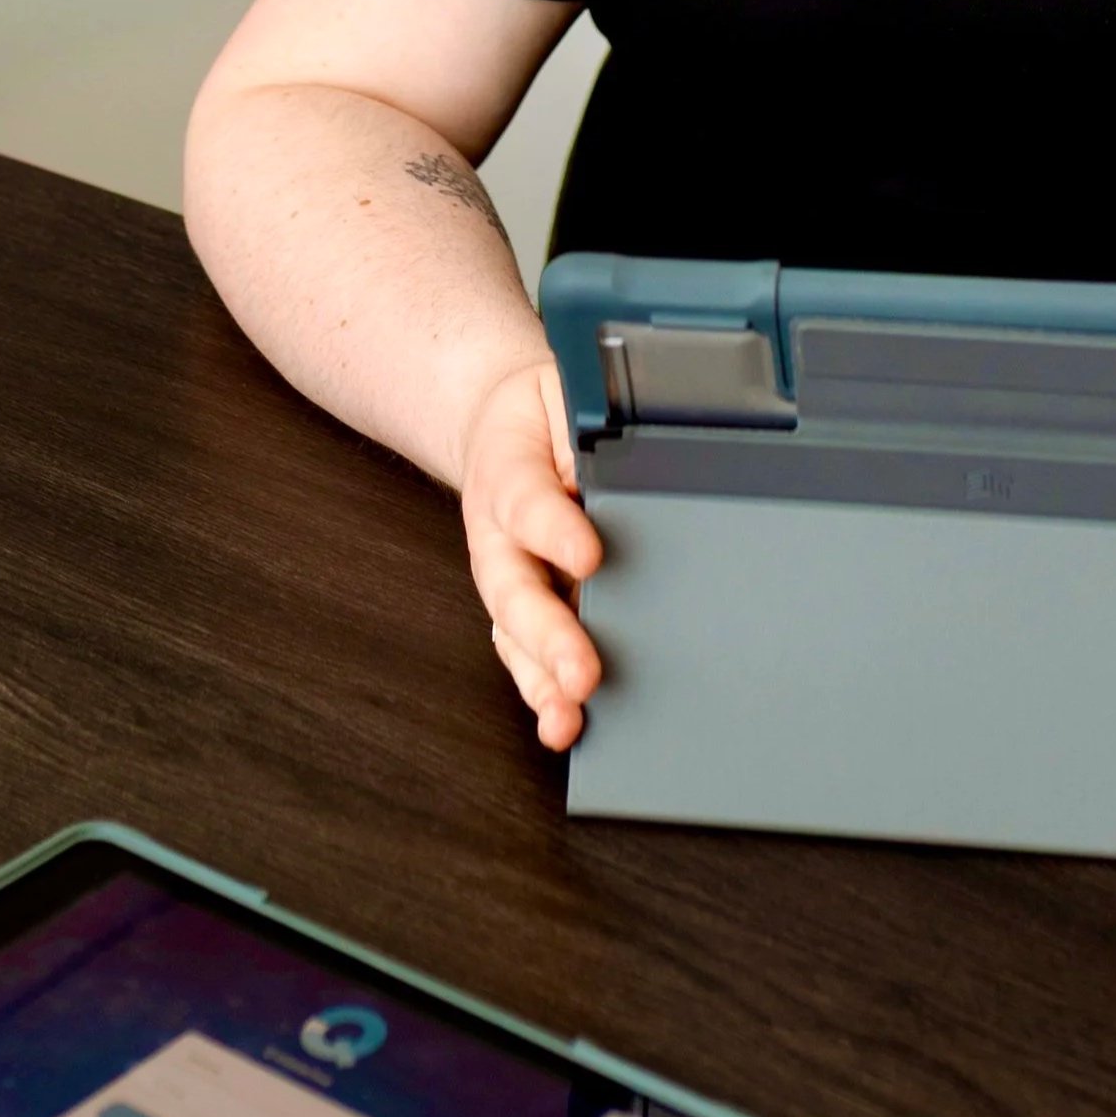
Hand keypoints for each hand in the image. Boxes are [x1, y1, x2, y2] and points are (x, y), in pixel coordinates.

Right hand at [457, 357, 603, 752]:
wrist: (500, 423)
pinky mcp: (521, 610)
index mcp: (507, 471)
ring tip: (569, 714)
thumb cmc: (542, 412)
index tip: (589, 555)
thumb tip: (616, 460)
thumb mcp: (564, 392)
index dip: (554, 529)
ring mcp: (508, 579)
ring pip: (514, 635)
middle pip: (515, 590)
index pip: (527, 501)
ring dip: (541, 679)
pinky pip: (525, 657)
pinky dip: (544, 694)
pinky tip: (565, 724)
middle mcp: (498, 535)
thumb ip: (585, 425)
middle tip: (584, 670)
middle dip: (549, 635)